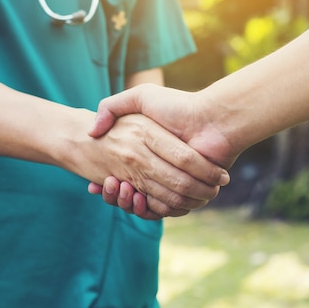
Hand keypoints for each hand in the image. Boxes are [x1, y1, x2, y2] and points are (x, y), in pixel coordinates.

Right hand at [71, 111, 227, 218]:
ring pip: (143, 202)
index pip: (120, 173)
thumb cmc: (179, 105)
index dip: (108, 182)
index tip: (97, 182)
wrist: (215, 119)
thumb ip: (113, 106)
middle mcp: (157, 166)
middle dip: (117, 194)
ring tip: (122, 189)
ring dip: (128, 203)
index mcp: (147, 150)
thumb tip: (93, 131)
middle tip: (107, 186)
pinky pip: (162, 209)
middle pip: (130, 191)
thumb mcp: (141, 97)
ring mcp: (171, 180)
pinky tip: (138, 199)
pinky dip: (150, 210)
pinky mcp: (185, 192)